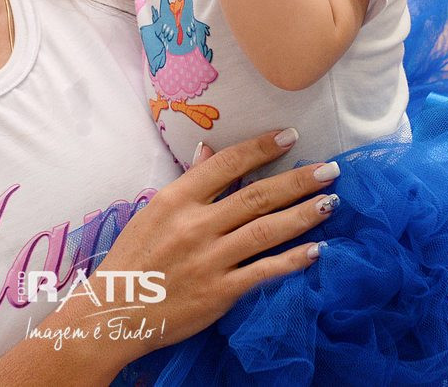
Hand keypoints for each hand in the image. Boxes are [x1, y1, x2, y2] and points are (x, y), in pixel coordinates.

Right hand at [87, 130, 338, 362]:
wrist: (116, 312)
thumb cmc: (135, 258)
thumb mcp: (154, 211)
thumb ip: (188, 182)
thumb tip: (208, 150)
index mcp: (176, 199)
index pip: (226, 164)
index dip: (261, 148)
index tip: (290, 135)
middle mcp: (195, 225)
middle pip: (256, 195)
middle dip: (297, 180)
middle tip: (330, 169)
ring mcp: (209, 259)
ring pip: (266, 230)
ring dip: (303, 214)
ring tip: (330, 202)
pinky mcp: (220, 292)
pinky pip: (263, 271)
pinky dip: (292, 260)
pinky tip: (316, 250)